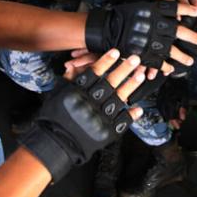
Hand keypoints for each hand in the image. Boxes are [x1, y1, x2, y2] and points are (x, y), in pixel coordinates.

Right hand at [19, 50, 146, 180]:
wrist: (55, 144)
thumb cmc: (55, 117)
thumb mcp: (58, 94)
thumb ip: (68, 80)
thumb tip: (74, 65)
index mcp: (77, 93)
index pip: (93, 74)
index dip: (105, 62)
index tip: (116, 52)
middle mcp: (89, 104)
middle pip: (109, 83)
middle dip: (123, 70)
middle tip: (135, 58)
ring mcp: (98, 119)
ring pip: (118, 100)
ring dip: (130, 87)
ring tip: (141, 75)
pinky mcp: (105, 132)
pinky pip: (120, 122)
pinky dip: (130, 115)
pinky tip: (139, 108)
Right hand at [85, 0, 196, 69]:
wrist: (106, 28)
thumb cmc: (122, 14)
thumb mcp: (137, 0)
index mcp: (153, 10)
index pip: (175, 7)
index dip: (188, 9)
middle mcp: (154, 25)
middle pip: (178, 30)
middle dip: (191, 36)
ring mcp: (150, 40)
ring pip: (171, 50)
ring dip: (182, 56)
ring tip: (189, 61)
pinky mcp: (143, 53)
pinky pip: (159, 61)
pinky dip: (165, 66)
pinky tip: (171, 68)